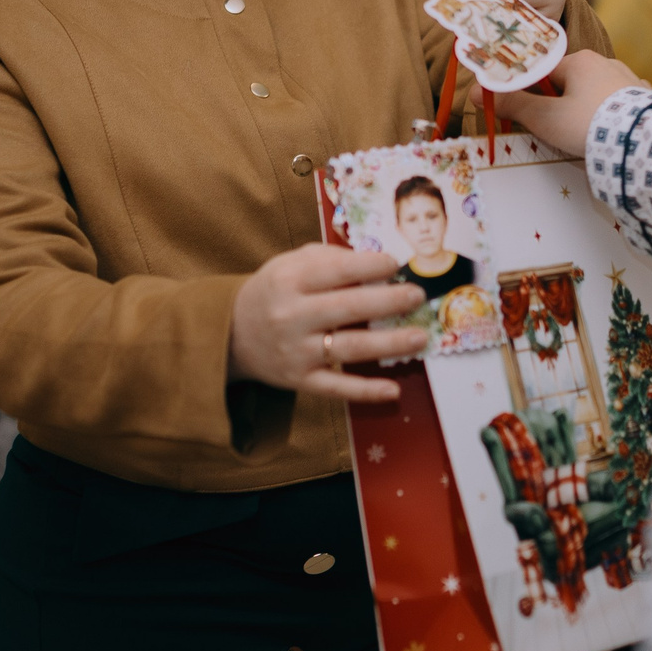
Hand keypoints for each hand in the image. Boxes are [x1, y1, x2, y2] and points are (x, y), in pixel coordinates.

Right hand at [229, 244, 427, 402]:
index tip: (396, 264)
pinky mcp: (299, 380)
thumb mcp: (290, 263)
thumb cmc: (274, 291)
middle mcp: (292, 316)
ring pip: (349, 348)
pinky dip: (366, 391)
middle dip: (389, 301)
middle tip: (418, 296)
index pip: (337, 270)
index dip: (371, 266)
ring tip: (419, 337)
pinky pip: (337, 387)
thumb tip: (379, 262)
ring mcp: (296, 351)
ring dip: (389, 344)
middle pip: (349, 308)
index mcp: (290, 280)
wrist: (232, 333)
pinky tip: (393, 389)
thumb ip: (330, 259)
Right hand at [495, 50, 643, 156]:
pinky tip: (613, 133)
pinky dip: (613, 117)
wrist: (643, 144)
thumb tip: (476, 93)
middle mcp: (607, 63)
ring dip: (588, 110)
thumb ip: (513, 105)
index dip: (532, 95)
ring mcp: (631, 80)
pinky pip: (622, 105)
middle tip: (556, 132)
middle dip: (561, 105)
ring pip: (597, 93)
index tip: (529, 116)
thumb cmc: (589, 126)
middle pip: (571, 83)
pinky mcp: (647, 100)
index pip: (544, 73)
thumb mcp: (545, 119)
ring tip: (585, 136)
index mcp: (580, 61)